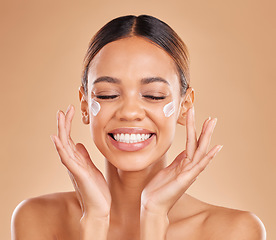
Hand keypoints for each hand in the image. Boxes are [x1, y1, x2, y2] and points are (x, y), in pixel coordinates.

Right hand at [50, 105, 110, 219]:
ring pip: (64, 145)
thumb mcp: (90, 168)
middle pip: (65, 139)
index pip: (69, 138)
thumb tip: (79, 144)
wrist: (99, 207)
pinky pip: (67, 159)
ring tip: (60, 116)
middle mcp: (73, 161)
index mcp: (76, 159)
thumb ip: (83, 156)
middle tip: (63, 109)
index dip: (68, 124)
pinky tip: (57, 138)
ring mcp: (74, 167)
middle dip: (64, 123)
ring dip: (61, 130)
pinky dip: (61, 148)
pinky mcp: (78, 173)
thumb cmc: (95, 188)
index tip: (70, 110)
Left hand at [141, 106, 222, 215]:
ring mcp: (189, 173)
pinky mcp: (186, 179)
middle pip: (199, 145)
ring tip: (211, 122)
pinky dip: (208, 156)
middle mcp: (189, 167)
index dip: (196, 131)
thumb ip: (177, 161)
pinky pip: (198, 165)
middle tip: (212, 117)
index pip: (192, 144)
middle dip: (204, 130)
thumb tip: (183, 153)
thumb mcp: (168, 170)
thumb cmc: (158, 189)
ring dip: (206, 136)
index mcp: (184, 163)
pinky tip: (217, 147)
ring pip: (199, 150)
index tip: (201, 119)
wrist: (152, 205)